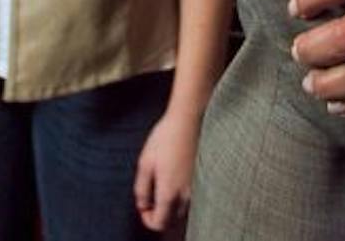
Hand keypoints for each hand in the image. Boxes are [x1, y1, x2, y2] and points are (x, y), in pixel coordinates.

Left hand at [133, 103, 199, 231]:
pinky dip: (182, 195)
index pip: (159, 224)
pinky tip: (176, 176)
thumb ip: (142, 189)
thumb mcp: (145, 163)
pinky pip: (191, 196)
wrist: (190, 119)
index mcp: (169, 193)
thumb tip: (143, 205)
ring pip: (183, 209)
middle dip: (160, 214)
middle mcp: (186, 195)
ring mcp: (197, 187)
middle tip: (151, 196)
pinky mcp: (203, 178)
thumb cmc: (165, 138)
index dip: (147, 219)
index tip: (143, 205)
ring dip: (171, 204)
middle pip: (172, 220)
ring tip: (163, 183)